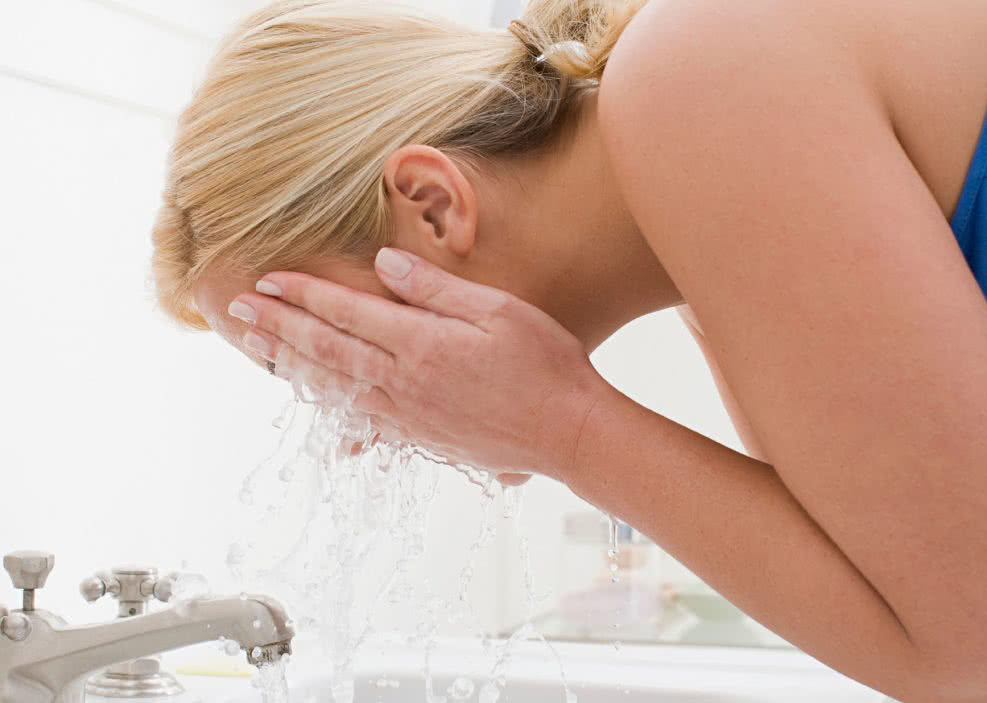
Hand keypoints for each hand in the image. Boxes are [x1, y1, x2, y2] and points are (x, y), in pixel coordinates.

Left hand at [231, 249, 609, 481]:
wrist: (567, 433)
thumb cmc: (545, 365)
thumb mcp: (499, 311)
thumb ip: (436, 290)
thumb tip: (385, 266)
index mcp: (422, 344)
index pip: (347, 312)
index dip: (304, 294)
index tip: (268, 279)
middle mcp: (405, 381)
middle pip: (327, 349)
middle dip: (279, 327)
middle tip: (238, 310)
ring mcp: (409, 414)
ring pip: (335, 386)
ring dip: (292, 364)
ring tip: (259, 347)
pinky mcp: (420, 437)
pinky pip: (361, 420)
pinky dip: (330, 407)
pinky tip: (314, 400)